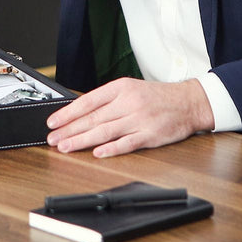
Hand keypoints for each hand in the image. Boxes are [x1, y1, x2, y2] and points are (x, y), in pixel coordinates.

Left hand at [46, 77, 214, 157]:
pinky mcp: (150, 134)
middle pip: (93, 118)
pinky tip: (97, 153)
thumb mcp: (130, 88)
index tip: (53, 122)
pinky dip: (111, 149)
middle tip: (53, 138)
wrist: (188, 102)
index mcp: (121, 88)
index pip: (88, 101)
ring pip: (105, 131)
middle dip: (70, 130)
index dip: (68, 112)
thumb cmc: (156, 96)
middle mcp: (128, 102)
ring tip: (66, 147)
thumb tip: (80, 112)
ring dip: (83, 140)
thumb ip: (108, 100)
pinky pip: (127, 143)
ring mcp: (139, 119)